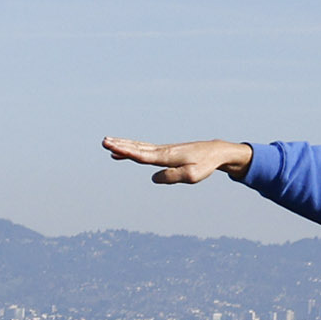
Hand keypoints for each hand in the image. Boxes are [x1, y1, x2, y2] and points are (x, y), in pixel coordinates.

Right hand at [101, 136, 251, 185]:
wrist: (216, 151)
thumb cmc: (205, 164)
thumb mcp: (192, 176)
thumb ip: (172, 177)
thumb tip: (154, 178)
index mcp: (168, 157)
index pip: (143, 155)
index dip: (126, 152)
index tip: (113, 148)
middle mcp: (163, 151)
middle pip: (137, 148)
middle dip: (120, 145)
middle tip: (104, 141)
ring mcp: (163, 150)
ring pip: (139, 146)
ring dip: (123, 145)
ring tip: (107, 143)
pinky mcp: (165, 152)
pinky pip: (144, 149)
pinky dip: (131, 148)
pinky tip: (123, 150)